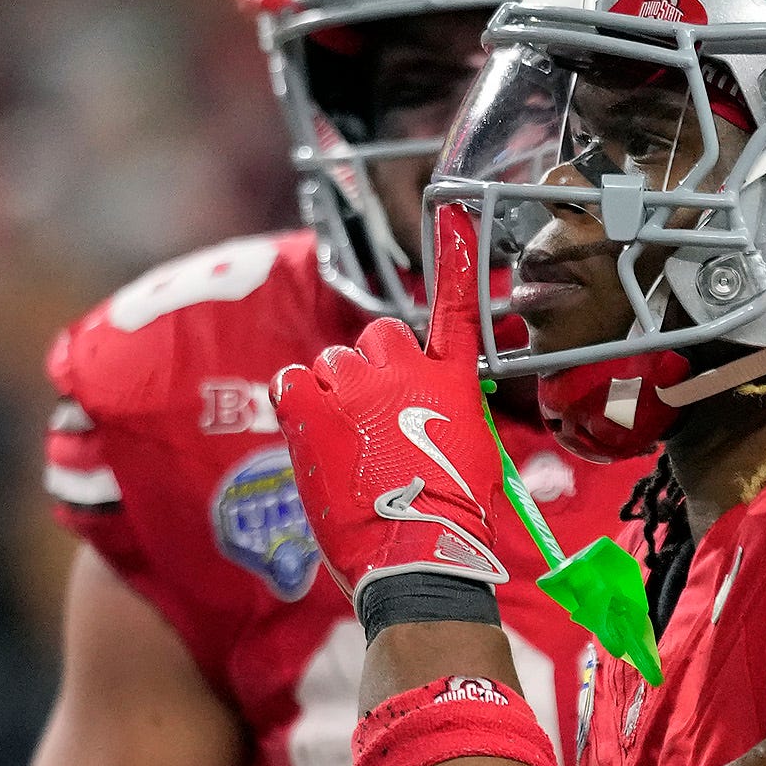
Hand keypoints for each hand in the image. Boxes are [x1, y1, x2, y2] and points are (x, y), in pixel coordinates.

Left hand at [274, 211, 507, 598]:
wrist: (415, 556)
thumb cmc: (450, 520)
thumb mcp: (475, 459)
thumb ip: (448, 418)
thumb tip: (428, 422)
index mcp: (453, 383)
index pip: (456, 309)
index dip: (455, 256)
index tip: (454, 209)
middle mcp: (404, 371)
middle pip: (379, 336)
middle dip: (373, 369)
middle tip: (373, 417)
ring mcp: (354, 387)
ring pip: (333, 361)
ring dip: (334, 392)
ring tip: (344, 442)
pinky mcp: (307, 409)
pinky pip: (290, 380)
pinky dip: (295, 401)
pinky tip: (309, 432)